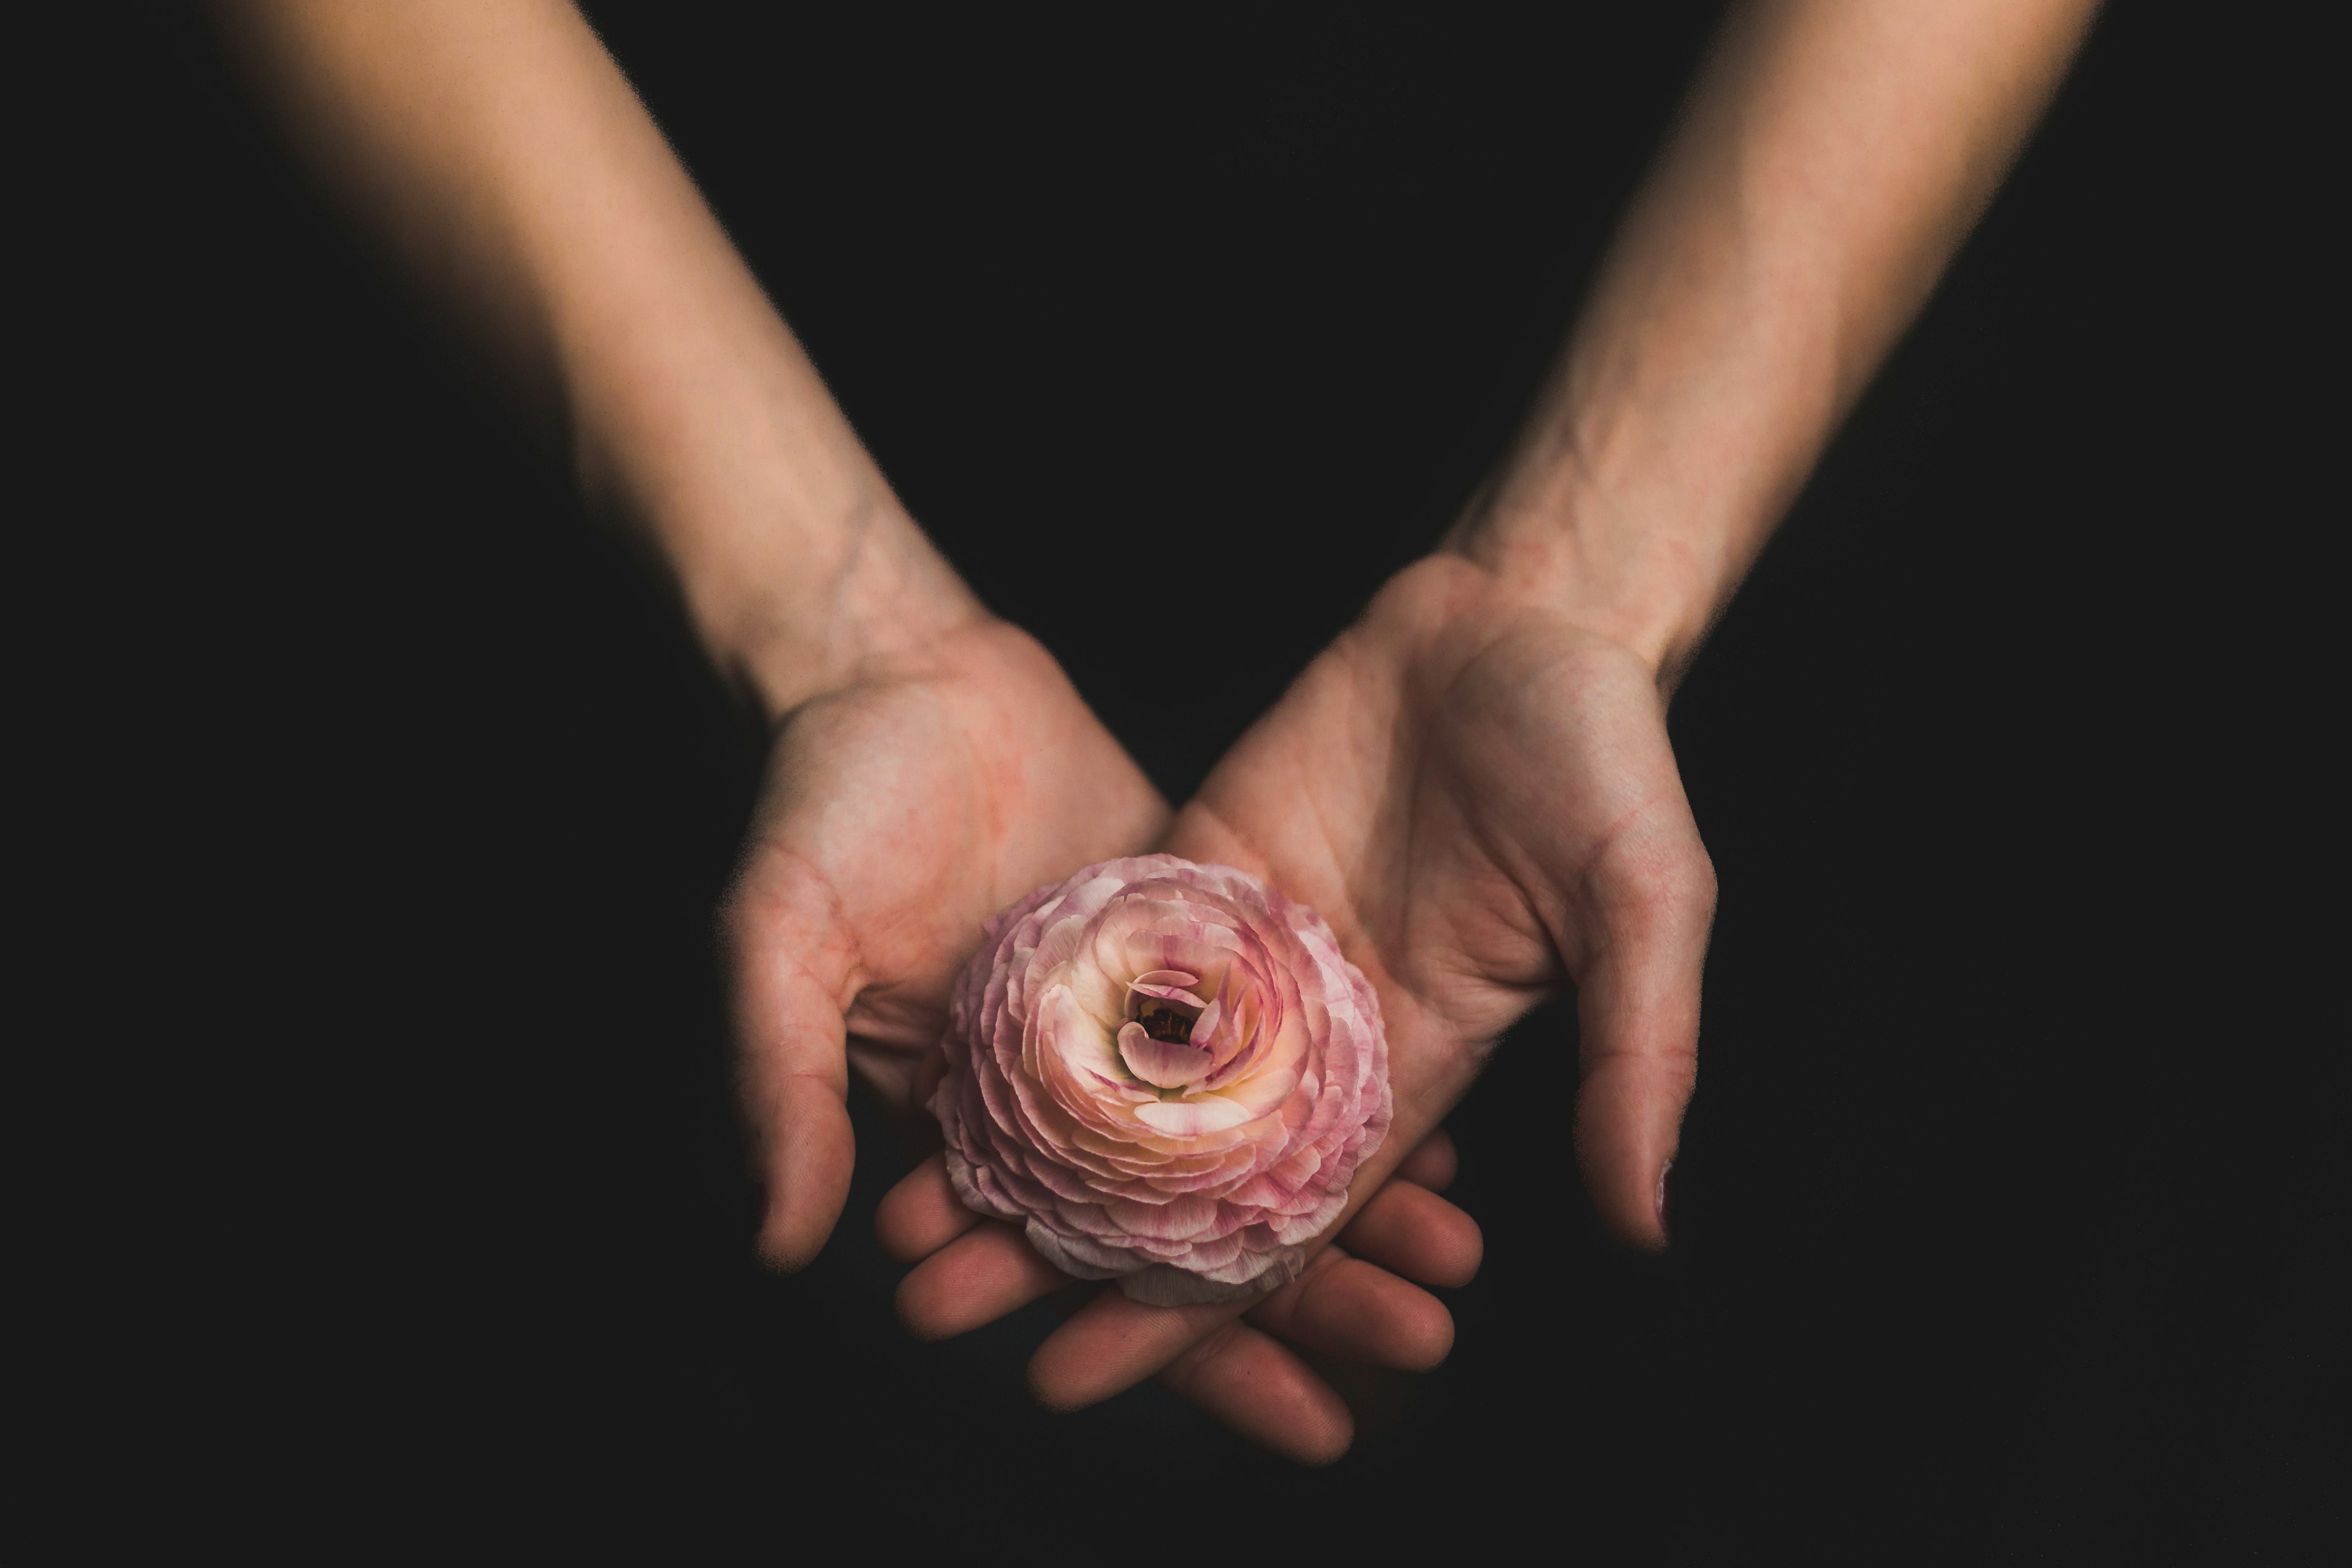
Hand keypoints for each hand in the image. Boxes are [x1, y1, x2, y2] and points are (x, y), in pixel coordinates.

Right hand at [727, 611, 1481, 1458]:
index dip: (1188, 1356)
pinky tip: (1444, 1133)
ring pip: (1260, 1143)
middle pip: (1204, 1231)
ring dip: (1355, 1208)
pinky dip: (1354, 1087)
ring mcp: (1142, 1018)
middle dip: (1313, 1303)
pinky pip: (1286, 1030)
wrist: (901, 665)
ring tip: (1452, 1263)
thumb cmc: (820, 802)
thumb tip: (775, 1242)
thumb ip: (778, 1081)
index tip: (1308, 1423)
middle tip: (1419, 1345)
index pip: (1089, 1275)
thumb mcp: (777, 938)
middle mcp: (1073, 1093)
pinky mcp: (1196, 935)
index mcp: (980, 1127)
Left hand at [908, 552, 1714, 1422]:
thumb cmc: (1604, 758)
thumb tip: (1644, 1222)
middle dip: (1064, 1243)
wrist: (1520, 617)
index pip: (1280, 1219)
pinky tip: (941, 1057)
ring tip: (909, 1208)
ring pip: (1118, 1067)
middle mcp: (1313, 1027)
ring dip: (1021, 1138)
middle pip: (1171, 1165)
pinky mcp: (1200, 861)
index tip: (1072, 1374)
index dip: (1181, 1307)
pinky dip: (1029, 1005)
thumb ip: (1637, 1055)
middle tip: (937, 1306)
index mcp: (1410, 1064)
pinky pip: (1106, 944)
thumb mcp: (1647, 905)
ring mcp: (1248, 945)